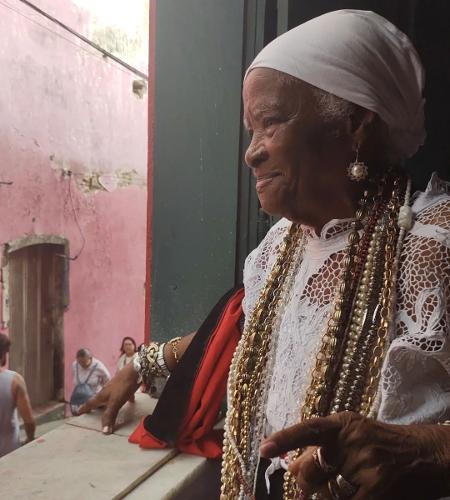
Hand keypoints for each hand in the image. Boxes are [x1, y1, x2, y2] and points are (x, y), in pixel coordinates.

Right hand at [78, 362, 139, 433]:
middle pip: (99, 399)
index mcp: (102, 395)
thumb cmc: (123, 386)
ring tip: (109, 408)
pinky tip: (131, 401)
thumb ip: (109, 415)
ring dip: (109, 403)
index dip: (84, 408)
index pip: (90, 403)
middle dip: (96, 406)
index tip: (77, 412)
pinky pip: (123, 394)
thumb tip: (104, 431)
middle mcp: (107, 390)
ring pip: (110, 397)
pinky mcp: (125, 384)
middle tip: (91, 412)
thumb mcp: (115, 402)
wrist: (136, 370)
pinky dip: (125, 398)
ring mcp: (116, 386)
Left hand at [260, 412, 449, 499]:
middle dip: (305, 481)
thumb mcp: (351, 436)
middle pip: (310, 468)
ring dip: (327, 494)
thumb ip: (320, 449)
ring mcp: (364, 462)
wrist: (423, 453)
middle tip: (309, 485)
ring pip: (326, 490)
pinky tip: (350, 493)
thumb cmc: (380, 443)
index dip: (285, 438)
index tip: (263, 448)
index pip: (308, 429)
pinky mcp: (377, 484)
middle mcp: (351, 439)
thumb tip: (289, 466)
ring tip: (346, 484)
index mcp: (341, 423)